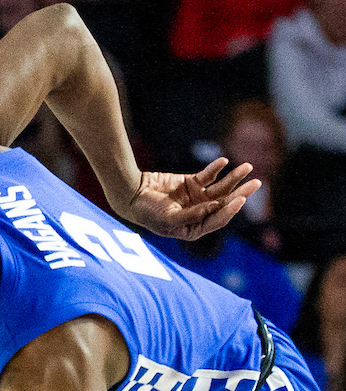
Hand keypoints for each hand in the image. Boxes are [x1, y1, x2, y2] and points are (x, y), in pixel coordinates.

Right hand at [118, 158, 260, 241]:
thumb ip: (191, 215)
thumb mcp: (168, 218)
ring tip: (248, 167)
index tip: (240, 200)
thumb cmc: (148, 212)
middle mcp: (199, 214)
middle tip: (256, 184)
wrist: (133, 194)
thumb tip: (215, 206)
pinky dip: (216, 168)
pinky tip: (223, 161)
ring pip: (221, 188)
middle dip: (241, 193)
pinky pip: (209, 174)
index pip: (217, 220)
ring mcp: (197, 198)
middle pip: (225, 203)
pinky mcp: (193, 183)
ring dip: (234, 178)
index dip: (229, 210)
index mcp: (194, 228)